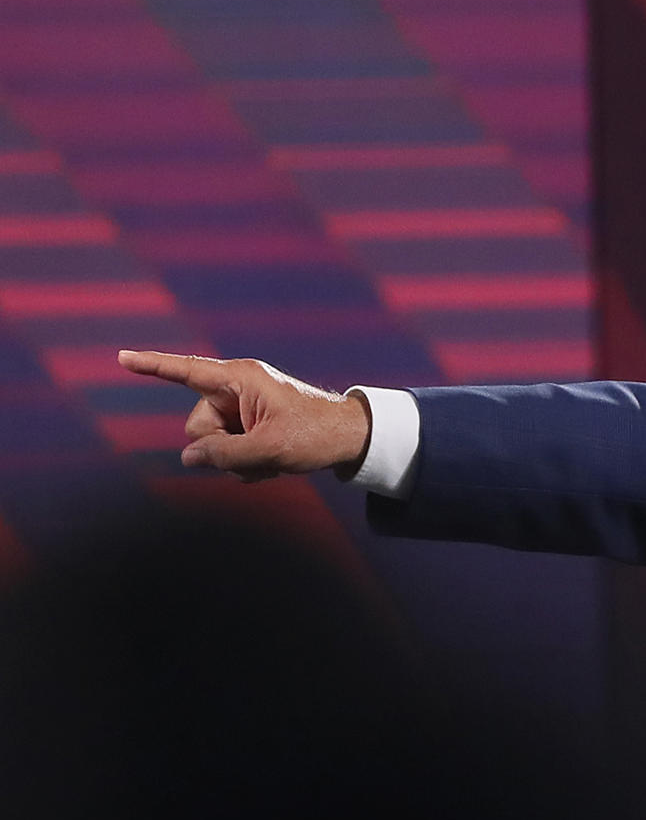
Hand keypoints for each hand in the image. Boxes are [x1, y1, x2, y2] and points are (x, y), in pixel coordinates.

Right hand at [118, 351, 371, 480]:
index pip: (186, 371)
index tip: (121, 357)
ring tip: (273, 459)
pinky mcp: (249, 424)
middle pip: (197, 426)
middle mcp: (237, 388)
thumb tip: (189, 457)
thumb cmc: (316, 435)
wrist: (350, 439)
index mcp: (241, 379)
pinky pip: (228, 451)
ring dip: (238, 460)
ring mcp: (242, 407)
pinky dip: (247, 463)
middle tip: (261, 453)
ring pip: (211, 443)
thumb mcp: (269, 450)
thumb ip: (224, 455)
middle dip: (221, 448)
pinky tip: (273, 463)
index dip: (152, 366)